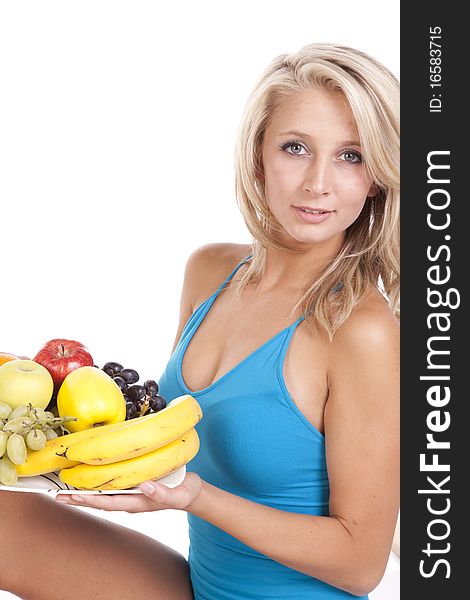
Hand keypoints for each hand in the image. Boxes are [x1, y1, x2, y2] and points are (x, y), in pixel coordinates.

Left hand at [55, 471, 202, 512]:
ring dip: (85, 491)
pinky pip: (113, 485)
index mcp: (139, 503)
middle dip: (80, 498)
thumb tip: (145, 487)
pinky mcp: (135, 484)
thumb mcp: (179, 494)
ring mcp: (132, 493)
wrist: (193, 492)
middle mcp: (131, 499)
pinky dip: (98, 482)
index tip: (74, 496)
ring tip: (66, 489)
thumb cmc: (185, 493)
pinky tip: (90, 476)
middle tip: (59, 495)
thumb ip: (163, 493)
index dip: (91, 499)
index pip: (110, 502)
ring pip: (104, 493)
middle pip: (101, 500)